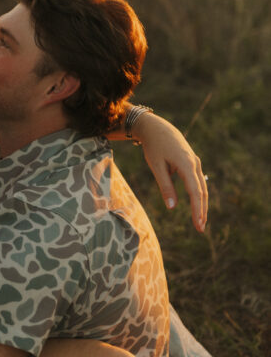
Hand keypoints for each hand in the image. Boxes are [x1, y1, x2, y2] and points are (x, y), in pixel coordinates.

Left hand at [133, 113, 207, 231]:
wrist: (157, 127)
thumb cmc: (154, 146)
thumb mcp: (156, 166)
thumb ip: (165, 186)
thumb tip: (172, 207)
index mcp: (186, 164)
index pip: (195, 192)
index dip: (197, 210)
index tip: (198, 225)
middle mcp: (194, 163)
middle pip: (202, 191)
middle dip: (201, 211)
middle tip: (200, 229)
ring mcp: (195, 162)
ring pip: (202, 187)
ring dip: (201, 204)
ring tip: (199, 221)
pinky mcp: (192, 162)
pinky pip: (198, 181)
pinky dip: (198, 195)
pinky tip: (197, 206)